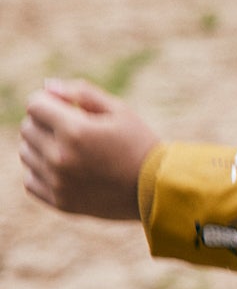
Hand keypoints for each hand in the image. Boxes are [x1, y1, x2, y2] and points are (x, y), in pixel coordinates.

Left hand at [19, 80, 159, 220]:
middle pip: (27, 128)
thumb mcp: (120, 111)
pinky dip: (41, 172)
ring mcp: (58, 182)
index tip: (66, 108)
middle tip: (72, 129)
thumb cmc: (140, 145)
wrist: (159, 190)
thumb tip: (47, 86)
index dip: (49, 101)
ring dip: (41, 147)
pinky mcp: (60, 202)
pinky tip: (64, 169)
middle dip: (45, 123)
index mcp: (76, 130)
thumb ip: (82, 93)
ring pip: (26, 154)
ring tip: (71, 150)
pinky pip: (30, 181)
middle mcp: (60, 157)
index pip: (35, 105)